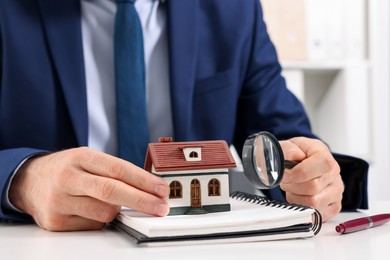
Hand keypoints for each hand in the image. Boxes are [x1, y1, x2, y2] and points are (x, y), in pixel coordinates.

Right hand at [9, 147, 169, 230]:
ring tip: (113, 204)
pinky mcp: (55, 221)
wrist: (29, 181)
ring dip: (118, 211)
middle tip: (161, 207)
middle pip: (111, 191)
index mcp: (81, 157)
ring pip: (104, 212)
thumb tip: (149, 188)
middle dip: (142, 201)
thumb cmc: (67, 169)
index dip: (144, 181)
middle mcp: (68, 177)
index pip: (118, 169)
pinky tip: (91, 210)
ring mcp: (59, 200)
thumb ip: (114, 171)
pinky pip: (91, 226)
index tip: (162, 189)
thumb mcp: (88, 159)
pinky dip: (100, 220)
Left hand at [279, 137, 342, 221]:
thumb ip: (288, 149)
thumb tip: (294, 156)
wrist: (301, 163)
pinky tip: (299, 198)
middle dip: (292, 186)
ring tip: (292, 189)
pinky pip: (317, 215)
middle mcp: (334, 174)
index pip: (321, 165)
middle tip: (286, 181)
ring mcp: (336, 191)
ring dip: (296, 198)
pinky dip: (303, 209)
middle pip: (313, 187)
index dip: (299, 172)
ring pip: (314, 203)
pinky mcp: (334, 206)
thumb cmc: (296, 155)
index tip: (285, 175)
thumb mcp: (288, 145)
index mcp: (324, 155)